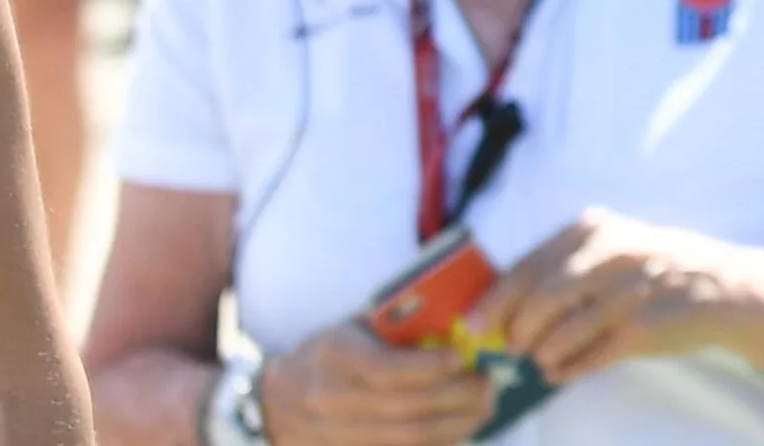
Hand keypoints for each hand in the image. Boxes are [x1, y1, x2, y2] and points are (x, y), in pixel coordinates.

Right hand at [259, 320, 492, 445]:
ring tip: (484, 410)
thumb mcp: (353, 328)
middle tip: (490, 387)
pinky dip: (435, 445)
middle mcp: (327, 400)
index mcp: (333, 357)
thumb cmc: (328, 354)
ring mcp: (329, 436)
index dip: (430, 368)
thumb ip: (398, 328)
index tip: (464, 358)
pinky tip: (458, 432)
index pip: (386, 370)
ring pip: (404, 440)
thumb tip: (463, 329)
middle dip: (457, 399)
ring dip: (455, 427)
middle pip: (404, 410)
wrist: (273, 401)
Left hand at [463, 209, 763, 385]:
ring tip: (541, 360)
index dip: (493, 301)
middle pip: (539, 301)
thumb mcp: (613, 244)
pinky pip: (590, 356)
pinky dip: (567, 369)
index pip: (527, 267)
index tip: (472, 326)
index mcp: (595, 229)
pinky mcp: (645, 328)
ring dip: (541, 354)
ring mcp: (630, 292)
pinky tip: (561, 373)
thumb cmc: (653, 266)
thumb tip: (497, 301)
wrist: (725, 285)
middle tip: (511, 347)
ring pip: (560, 333)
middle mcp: (612, 255)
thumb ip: (563, 263)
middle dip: (516, 331)